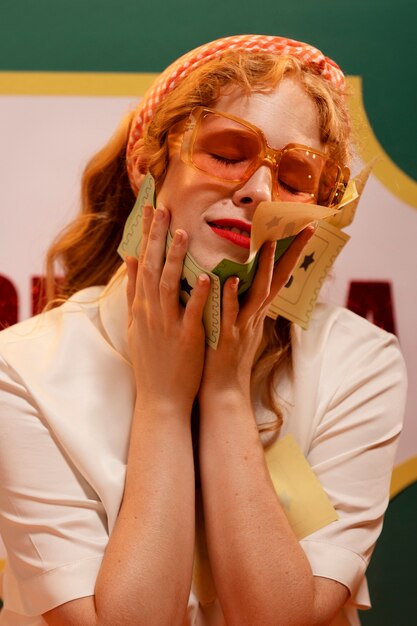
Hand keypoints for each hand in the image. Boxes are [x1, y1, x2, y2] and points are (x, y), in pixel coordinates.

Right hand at [126, 204, 209, 412]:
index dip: (145, 234)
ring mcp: (166, 324)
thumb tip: (130, 260)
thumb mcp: (135, 323)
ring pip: (169, 286)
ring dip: (175, 259)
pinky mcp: (185, 338)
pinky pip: (192, 313)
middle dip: (156, 237)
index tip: (149, 208)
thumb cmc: (151, 360)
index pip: (142, 262)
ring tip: (182, 234)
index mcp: (142, 305)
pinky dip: (198, 295)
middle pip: (152, 267)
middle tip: (162, 208)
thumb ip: (133, 291)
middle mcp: (150, 311)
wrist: (159, 397)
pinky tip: (208, 278)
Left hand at [200, 225, 315, 400]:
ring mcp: (243, 326)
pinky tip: (231, 281)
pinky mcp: (227, 338)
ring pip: (258, 294)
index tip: (305, 229)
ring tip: (268, 245)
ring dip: (264, 269)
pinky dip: (231, 298)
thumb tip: (243, 279)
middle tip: (306, 228)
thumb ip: (244, 303)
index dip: (292, 253)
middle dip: (292, 253)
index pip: (280, 276)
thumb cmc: (227, 356)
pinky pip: (230, 314)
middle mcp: (256, 315)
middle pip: (278, 279)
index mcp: (258, 311)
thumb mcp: (241, 325)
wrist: (223, 391)